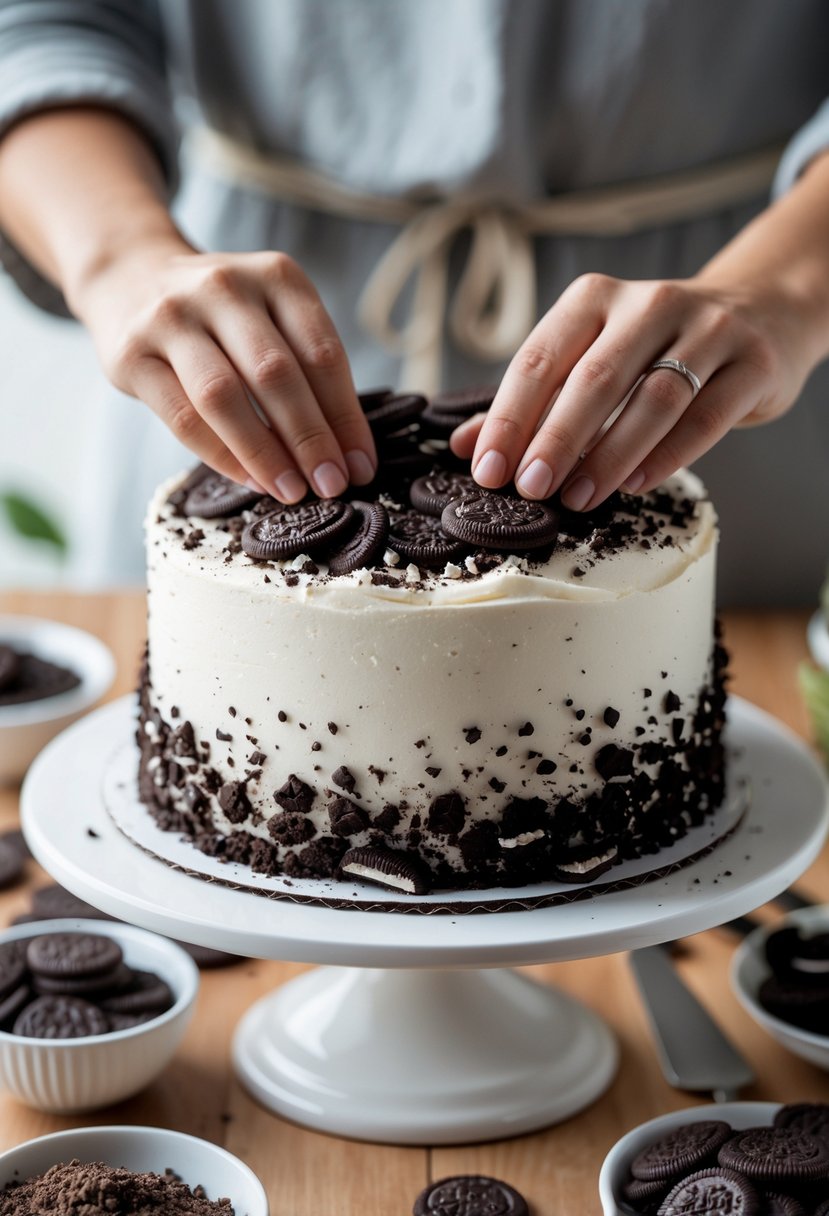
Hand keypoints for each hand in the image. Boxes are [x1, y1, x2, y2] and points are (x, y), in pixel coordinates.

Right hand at [75, 241, 376, 501]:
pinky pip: (182, 417)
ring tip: (292, 490)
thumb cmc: (222, 315)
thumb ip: (307, 370)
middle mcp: (223, 288)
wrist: (130, 278)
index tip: (361, 465)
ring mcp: (171, 318)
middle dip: (310, 438)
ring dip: (265, 452)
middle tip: (332, 485)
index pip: (321, 353)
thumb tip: (347, 453)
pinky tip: (250, 480)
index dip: (345, 416)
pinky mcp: (132, 354)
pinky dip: (221, 456)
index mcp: (275, 277)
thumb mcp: (272, 317)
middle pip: (275, 373)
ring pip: (223, 396)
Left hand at [450, 271, 813, 509]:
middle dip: (556, 438)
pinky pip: (706, 415)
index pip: (540, 358)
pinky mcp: (752, 363)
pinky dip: (668, 455)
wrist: (761, 314)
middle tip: (530, 488)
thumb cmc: (655, 348)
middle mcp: (649, 303)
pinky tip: (636, 484)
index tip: (488, 471)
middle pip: (594, 378)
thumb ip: (533, 402)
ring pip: (653, 397)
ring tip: (578, 498)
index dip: (510, 418)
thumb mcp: (591, 359)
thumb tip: (466, 447)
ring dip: (610, 454)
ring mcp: (708, 329)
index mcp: (594, 298)